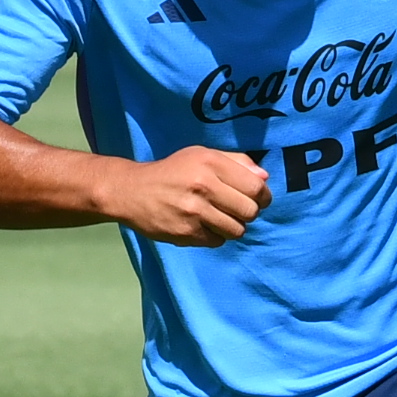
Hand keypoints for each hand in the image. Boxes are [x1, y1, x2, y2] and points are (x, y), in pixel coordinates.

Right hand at [106, 147, 273, 245]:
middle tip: (237, 209)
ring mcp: (194, 212)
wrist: (132, 191)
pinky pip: (217, 241)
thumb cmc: (173, 171)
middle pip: (250, 211)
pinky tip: (203, 225)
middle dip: (249, 213)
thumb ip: (235, 162)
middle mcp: (203, 186)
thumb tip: (264, 177)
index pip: (256, 187)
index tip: (258, 198)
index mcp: (210, 163)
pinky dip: (215, 236)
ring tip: (219, 218)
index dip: (263, 196)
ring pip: (237, 230)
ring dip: (233, 226)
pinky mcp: (185, 233)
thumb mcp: (201, 155)